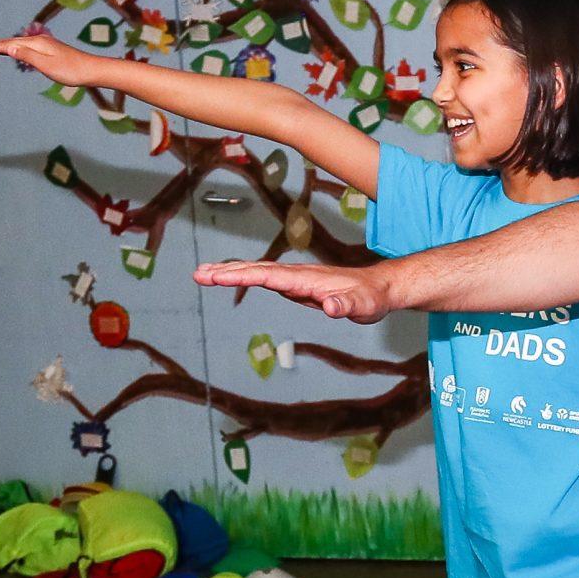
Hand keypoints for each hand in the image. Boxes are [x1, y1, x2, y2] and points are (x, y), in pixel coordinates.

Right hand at [0, 32, 97, 86]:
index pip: (5, 45)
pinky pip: (24, 48)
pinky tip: (13, 50)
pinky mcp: (49, 51)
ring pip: (16, 44)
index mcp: (35, 44)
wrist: (93, 70)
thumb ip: (27, 56)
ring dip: (0, 45)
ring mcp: (44, 45)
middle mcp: (38, 41)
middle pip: (8, 42)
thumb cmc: (72, 71)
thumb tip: (8, 47)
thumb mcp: (47, 65)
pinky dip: (13, 48)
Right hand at [195, 261, 390, 321]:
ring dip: (230, 272)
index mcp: (307, 279)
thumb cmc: (372, 298)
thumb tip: (329, 306)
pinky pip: (265, 279)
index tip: (218, 275)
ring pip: (258, 272)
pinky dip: (245, 277)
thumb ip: (346, 305)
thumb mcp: (363, 306)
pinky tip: (231, 277)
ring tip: (202, 273)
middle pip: (256, 270)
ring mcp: (296, 279)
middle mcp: (298, 275)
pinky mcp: (297, 286)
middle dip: (227, 271)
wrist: (381, 289)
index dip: (242, 275)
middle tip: (197, 273)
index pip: (269, 276)